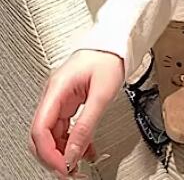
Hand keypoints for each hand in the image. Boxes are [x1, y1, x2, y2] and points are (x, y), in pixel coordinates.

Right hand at [28, 49, 123, 177]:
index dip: (49, 153)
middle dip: (54, 156)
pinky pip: (65, 127)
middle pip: (42, 135)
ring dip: (65, 150)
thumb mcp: (102, 94)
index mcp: (57, 89)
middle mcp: (54, 94)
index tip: (64, 167)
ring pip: (53, 134)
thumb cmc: (110, 57)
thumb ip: (87, 125)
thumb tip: (73, 153)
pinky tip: (85, 149)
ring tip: (80, 163)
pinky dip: (73, 140)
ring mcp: (60, 98)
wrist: (116, 42)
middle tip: (71, 170)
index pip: (40, 129)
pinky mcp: (69, 101)